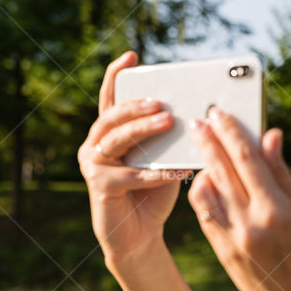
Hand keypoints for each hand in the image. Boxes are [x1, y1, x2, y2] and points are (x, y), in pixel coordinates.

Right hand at [78, 51, 188, 259]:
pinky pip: (130, 175)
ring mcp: (93, 165)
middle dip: (137, 105)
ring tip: (167, 122)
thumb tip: (197, 113)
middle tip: (161, 101)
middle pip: (113, 117)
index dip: (116, 75)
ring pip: (117, 140)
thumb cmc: (154, 193)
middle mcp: (95, 144)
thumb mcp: (163, 158)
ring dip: (143, 130)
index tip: (131, 56)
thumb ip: (168, 137)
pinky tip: (177, 169)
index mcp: (109, 132)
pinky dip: (155, 172)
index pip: (111, 98)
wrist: (139, 234)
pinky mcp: (100, 187)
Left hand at [185, 108, 290, 290]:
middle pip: (222, 171)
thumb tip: (269, 135)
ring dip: (201, 165)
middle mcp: (250, 224)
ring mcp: (233, 239)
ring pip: (206, 191)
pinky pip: (205, 213)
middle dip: (209, 141)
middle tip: (198, 120)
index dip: (231, 133)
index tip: (220, 113)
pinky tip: (206, 179)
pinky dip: (203, 192)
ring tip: (201, 147)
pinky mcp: (222, 251)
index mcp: (276, 211)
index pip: (247, 161)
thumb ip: (281, 173)